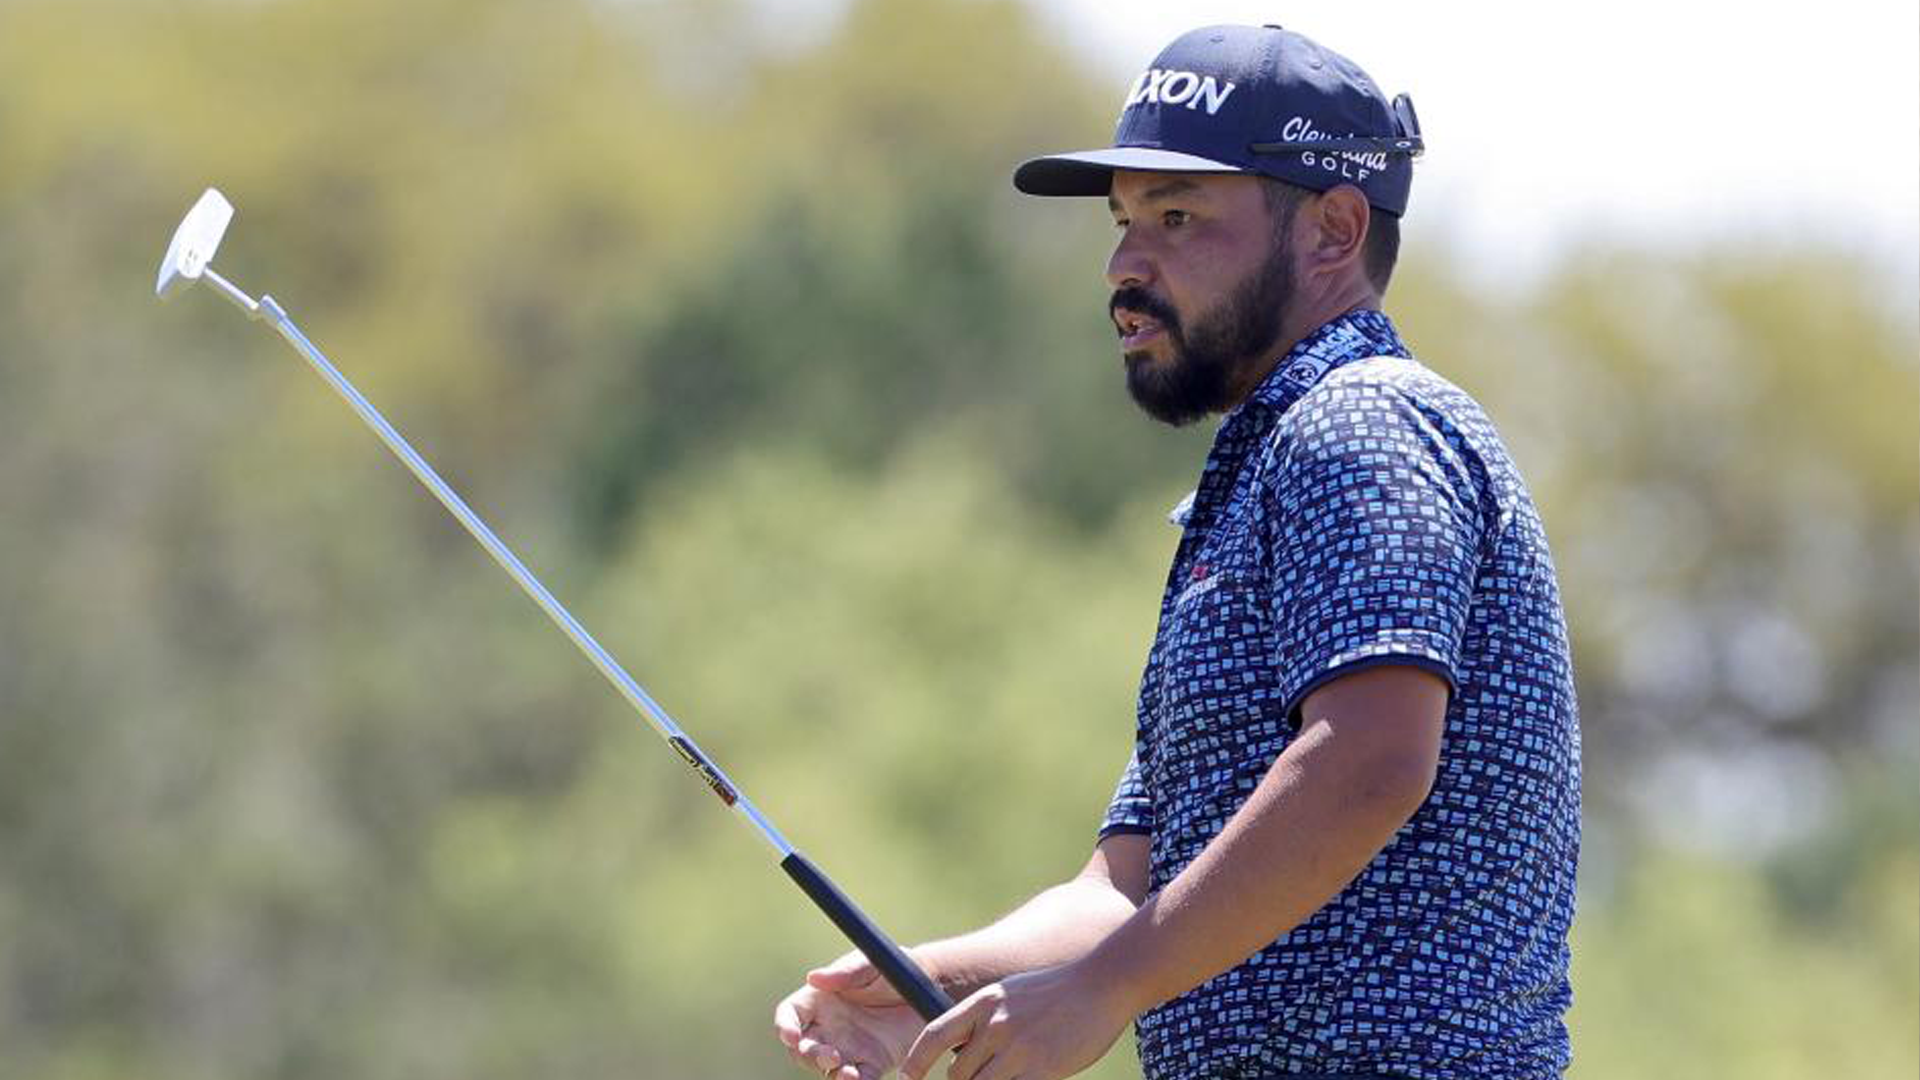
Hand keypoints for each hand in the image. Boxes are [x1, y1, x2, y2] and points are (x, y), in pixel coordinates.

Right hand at [775, 950, 927, 1078]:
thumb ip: (845, 972)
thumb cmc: (893, 969)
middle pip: (803, 1048)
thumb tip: (813, 977)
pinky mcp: (872, 1064)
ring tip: (849, 1074)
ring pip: (827, 1069)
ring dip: (833, 1074)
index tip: (791, 1036)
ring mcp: (849, 1048)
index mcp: (820, 999)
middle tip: (831, 1055)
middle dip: (810, 1056)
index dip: (785, 1026)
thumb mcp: (871, 964)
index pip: (790, 1014)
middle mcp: (829, 1027)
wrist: (931, 988)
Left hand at [899, 961, 1132, 1079]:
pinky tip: (1026, 1077)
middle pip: (957, 1074)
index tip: (909, 1076)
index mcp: (983, 1003)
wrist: (1101, 984)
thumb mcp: (1010, 994)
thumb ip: (984, 1019)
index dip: (915, 1061)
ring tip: (1009, 1072)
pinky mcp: (1041, 1070)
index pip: (933, 1036)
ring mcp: (1018, 1050)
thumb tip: (961, 1051)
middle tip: (987, 1073)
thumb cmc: (1056, 991)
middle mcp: (995, 1026)